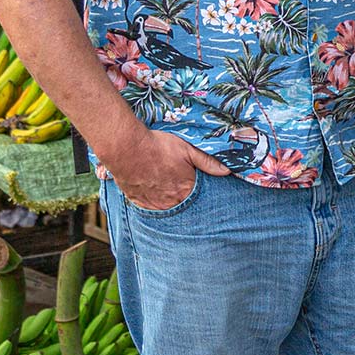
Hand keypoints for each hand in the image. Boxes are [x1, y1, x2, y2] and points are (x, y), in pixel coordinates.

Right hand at [101, 123, 230, 211]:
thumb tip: (227, 170)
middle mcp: (171, 202)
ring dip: (168, 200)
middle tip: (177, 185)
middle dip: (182, 198)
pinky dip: (152, 201)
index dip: (196, 192)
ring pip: (166, 207)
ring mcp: (154, 204)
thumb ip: (207, 162)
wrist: (127, 149)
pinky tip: (152, 189)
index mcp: (186, 190)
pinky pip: (149, 208)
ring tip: (164, 186)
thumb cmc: (158, 147)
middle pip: (182, 205)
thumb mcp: (187, 149)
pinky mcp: (139, 202)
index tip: (193, 185)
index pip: (198, 199)